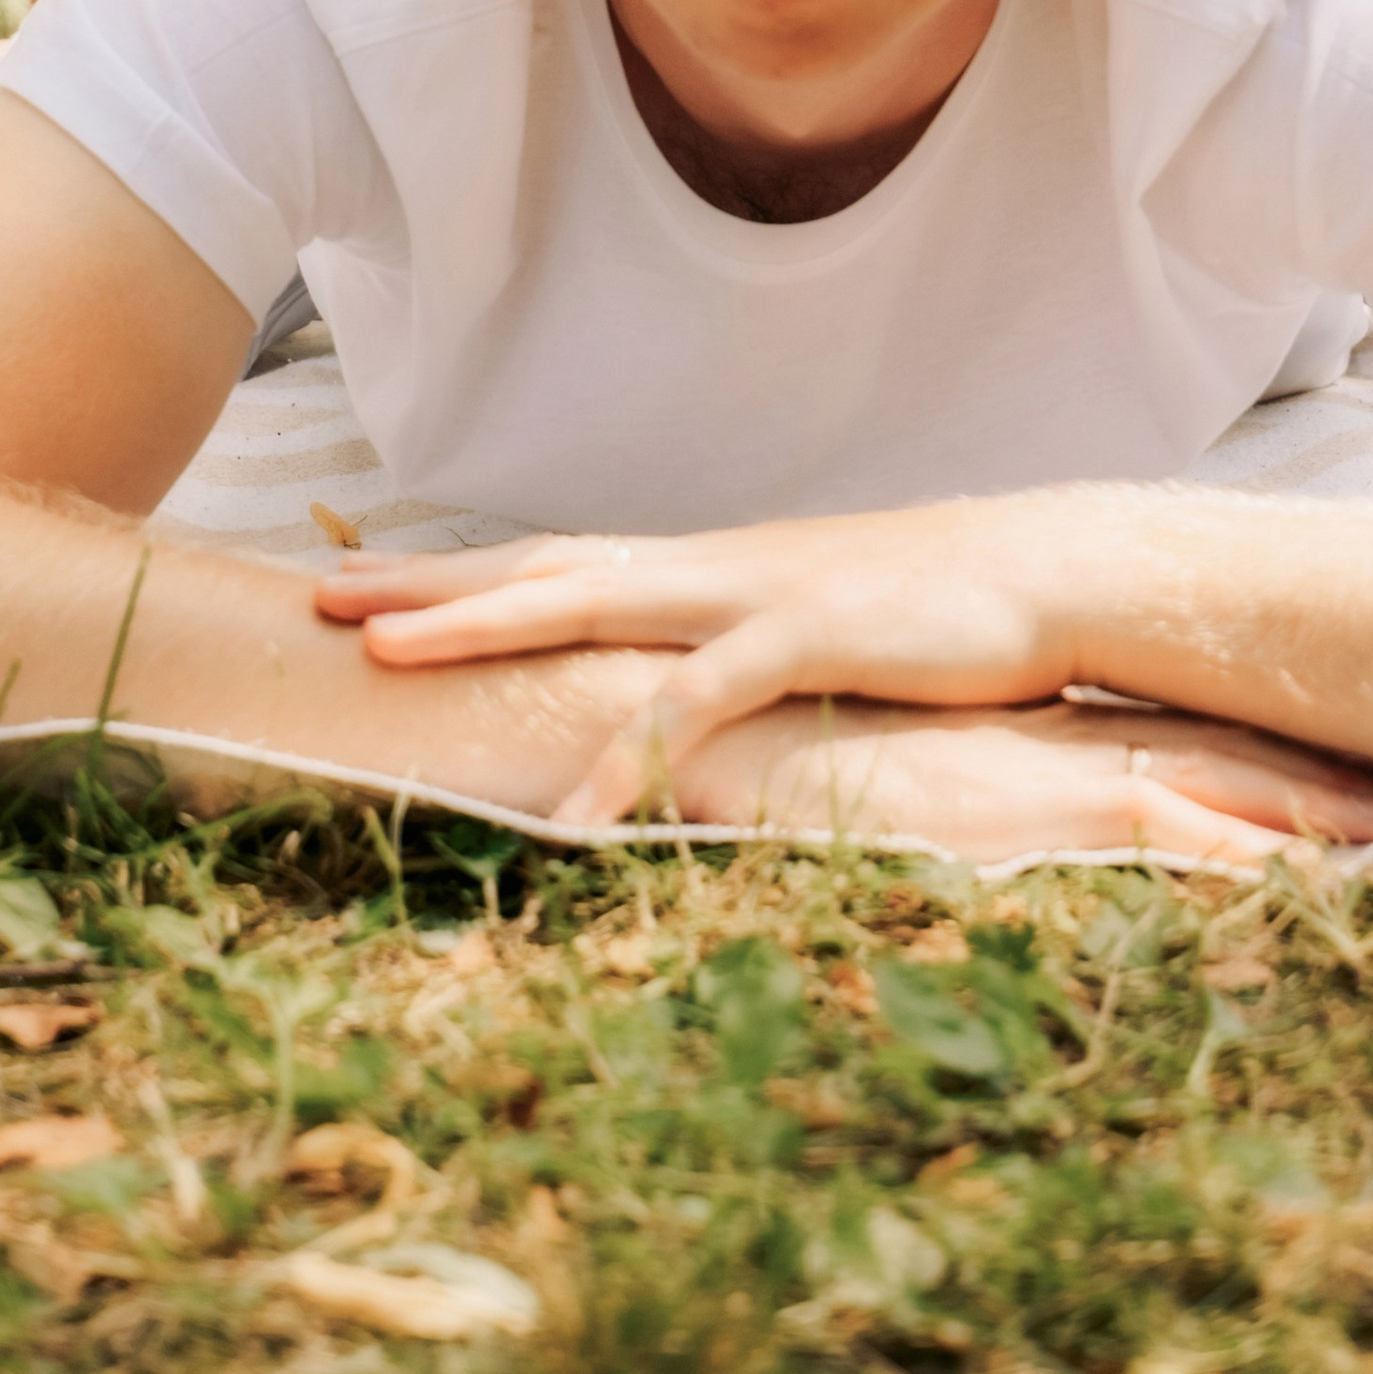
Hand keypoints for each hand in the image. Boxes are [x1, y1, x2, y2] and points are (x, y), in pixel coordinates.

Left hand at [315, 498, 1372, 832]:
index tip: (363, 577)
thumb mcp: (818, 624)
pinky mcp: (809, 638)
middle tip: (320, 595)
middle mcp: (710, 566)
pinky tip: (577, 814)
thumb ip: (747, 643)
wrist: (1052, 569)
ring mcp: (753, 594)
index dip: (460, 572)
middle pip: (543, 566)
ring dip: (483, 629)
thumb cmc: (936, 607)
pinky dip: (632, 753)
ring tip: (384, 660)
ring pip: (590, 605)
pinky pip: (699, 703)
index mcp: (709, 567)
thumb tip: (684, 679)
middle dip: (430, 583)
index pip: (558, 559)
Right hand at [672, 698, 1372, 864]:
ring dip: (1324, 823)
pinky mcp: (1040, 807)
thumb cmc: (823, 767)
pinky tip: (1309, 887)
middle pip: (1248, 762)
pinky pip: (1165, 841)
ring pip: (1232, 795)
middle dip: (1348, 790)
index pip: (1209, 747)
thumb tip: (1019, 827)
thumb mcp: (926, 783)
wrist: (747, 731)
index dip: (1298, 767)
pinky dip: (1241, 865)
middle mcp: (1086, 747)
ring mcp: (1071, 775)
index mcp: (1067, 740)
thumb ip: (985, 797)